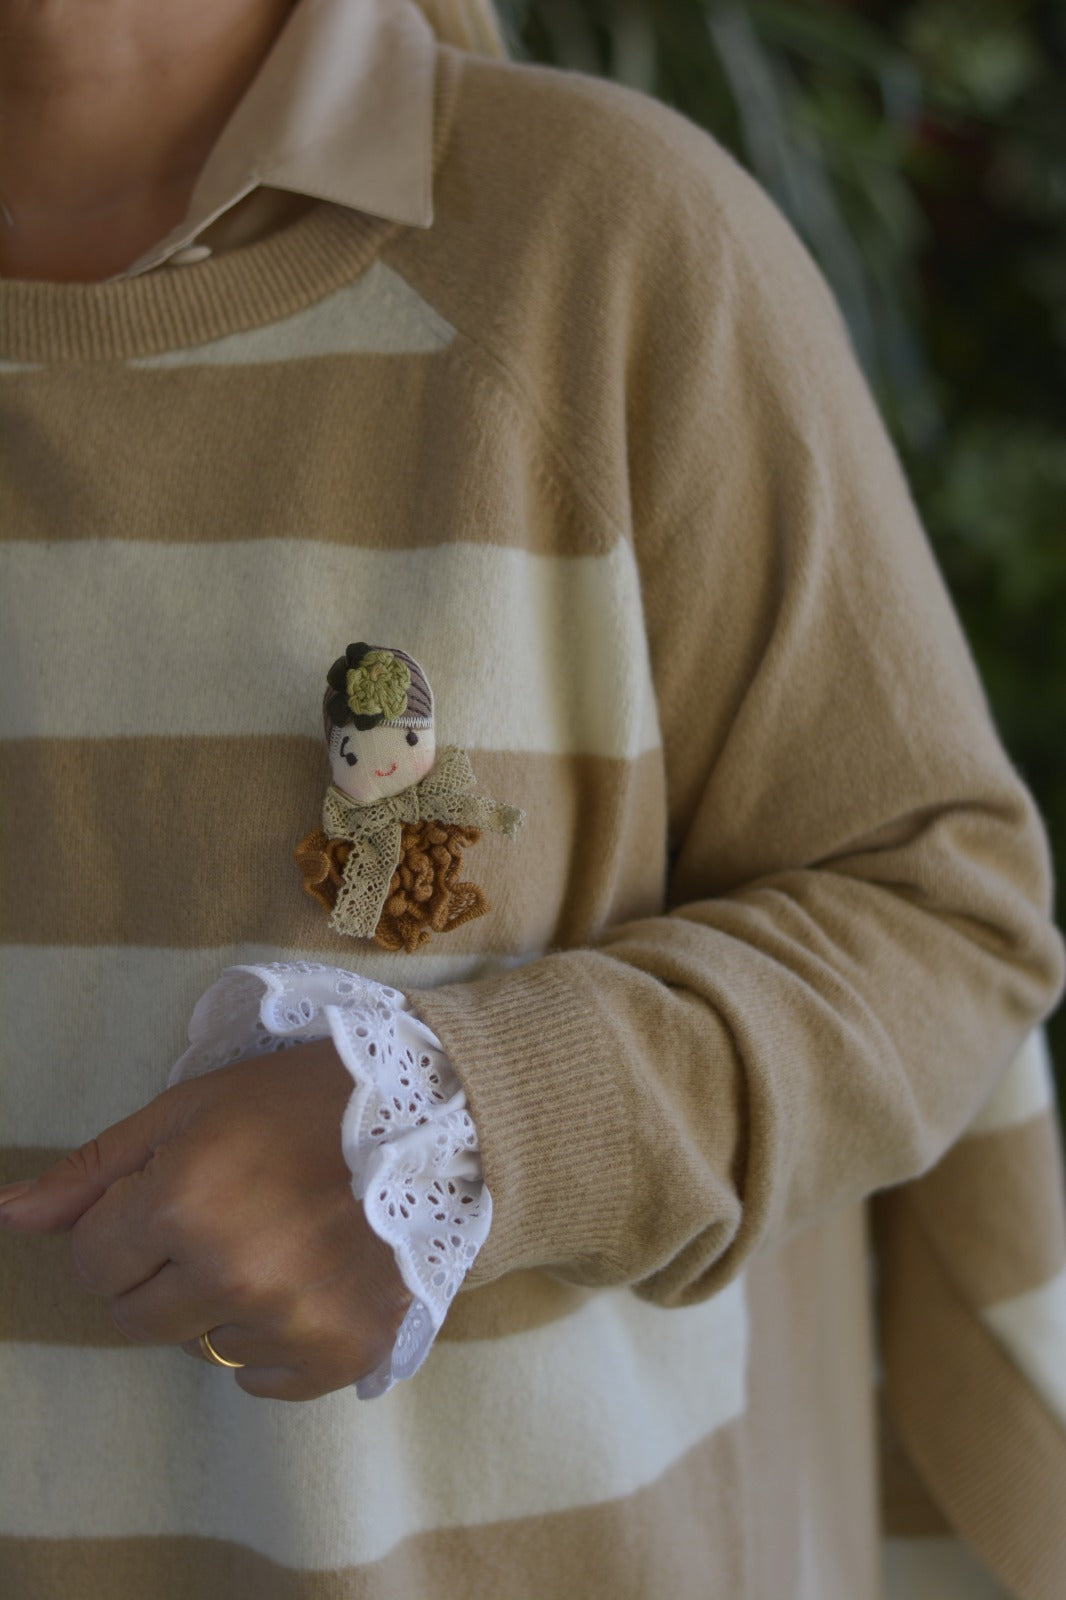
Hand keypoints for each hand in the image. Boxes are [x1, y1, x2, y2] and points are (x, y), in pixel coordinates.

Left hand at [0, 1039, 411, 1399]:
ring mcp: (290, 1322)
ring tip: (279, 1236)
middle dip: (161, 1270)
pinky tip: (306, 1277)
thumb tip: (9, 1216)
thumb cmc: (303, 1098)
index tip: (174, 1194)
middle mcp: (232, 1273)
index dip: (121, 1227)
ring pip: (200, 1346)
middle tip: (224, 1215)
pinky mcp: (341, 1352)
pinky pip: (260, 1378)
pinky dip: (272, 1340)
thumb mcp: (190, 1108)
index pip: (92, 1263)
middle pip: (135, 1318)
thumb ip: (94, 1171)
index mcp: (184, 1202)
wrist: (438, 1116)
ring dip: (221, 1302)